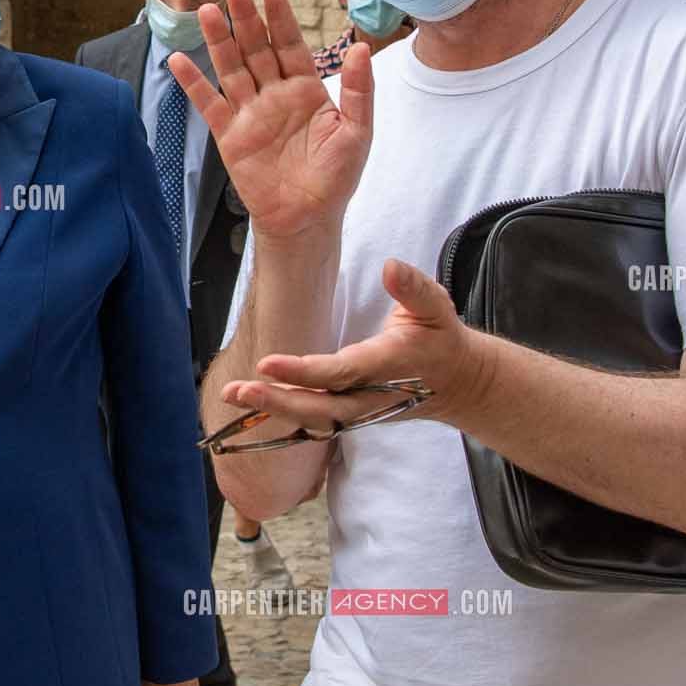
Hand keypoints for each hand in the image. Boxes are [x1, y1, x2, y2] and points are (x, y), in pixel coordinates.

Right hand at [169, 0, 371, 242]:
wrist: (306, 218)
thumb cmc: (336, 178)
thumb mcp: (357, 131)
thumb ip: (358, 89)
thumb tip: (362, 47)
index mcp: (306, 89)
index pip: (290, 44)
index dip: (280, 17)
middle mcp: (274, 94)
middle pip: (256, 49)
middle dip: (246, 19)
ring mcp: (249, 113)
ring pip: (231, 68)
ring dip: (219, 40)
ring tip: (208, 12)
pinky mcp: (229, 135)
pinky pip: (208, 104)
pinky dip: (193, 83)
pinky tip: (179, 59)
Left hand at [219, 258, 488, 432]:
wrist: (455, 383)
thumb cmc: (439, 338)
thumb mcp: (436, 307)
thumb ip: (414, 288)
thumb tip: (390, 266)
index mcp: (387, 366)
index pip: (341, 373)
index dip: (305, 371)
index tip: (268, 364)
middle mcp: (369, 395)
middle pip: (319, 406)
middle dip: (277, 401)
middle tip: (237, 390)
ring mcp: (357, 410)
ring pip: (311, 417)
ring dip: (270, 409)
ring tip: (230, 394)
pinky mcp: (347, 414)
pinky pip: (310, 419)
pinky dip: (278, 414)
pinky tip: (245, 403)